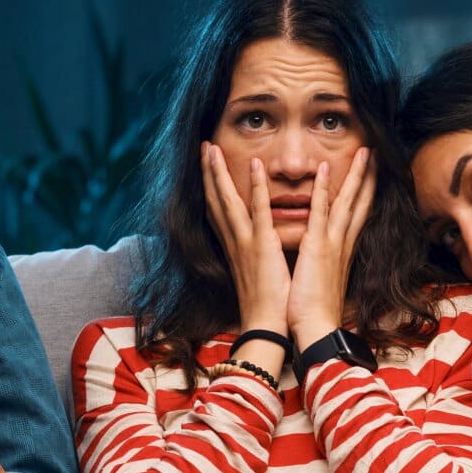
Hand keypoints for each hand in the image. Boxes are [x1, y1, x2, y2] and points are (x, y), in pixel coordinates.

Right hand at [201, 144, 293, 336]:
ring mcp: (246, 243)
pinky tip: (254, 165)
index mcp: (234, 248)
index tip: (206, 166)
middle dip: (208, 172)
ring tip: (212, 147)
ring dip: (219, 172)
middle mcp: (234, 242)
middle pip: (215, 200)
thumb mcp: (256, 274)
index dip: (210, 187)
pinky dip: (256, 187)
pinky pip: (259, 211)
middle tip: (203, 146)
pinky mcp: (262, 247)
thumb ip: (253, 255)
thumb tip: (256, 245)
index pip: (217, 212)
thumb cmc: (267, 304)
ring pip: (228, 200)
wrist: (267, 326)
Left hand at [283, 147, 374, 343]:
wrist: (316, 330)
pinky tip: (326, 168)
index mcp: (343, 252)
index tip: (371, 175)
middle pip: (362, 204)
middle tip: (375, 153)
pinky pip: (321, 212)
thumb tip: (324, 257)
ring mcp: (332, 245)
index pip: (358, 216)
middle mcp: (343, 245)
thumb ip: (326, 264)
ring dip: (357, 175)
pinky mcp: (317, 248)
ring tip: (364, 151)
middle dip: (369, 177)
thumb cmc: (315, 312)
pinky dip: (324, 189)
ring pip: (349, 202)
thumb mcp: (323, 281)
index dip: (366, 193)